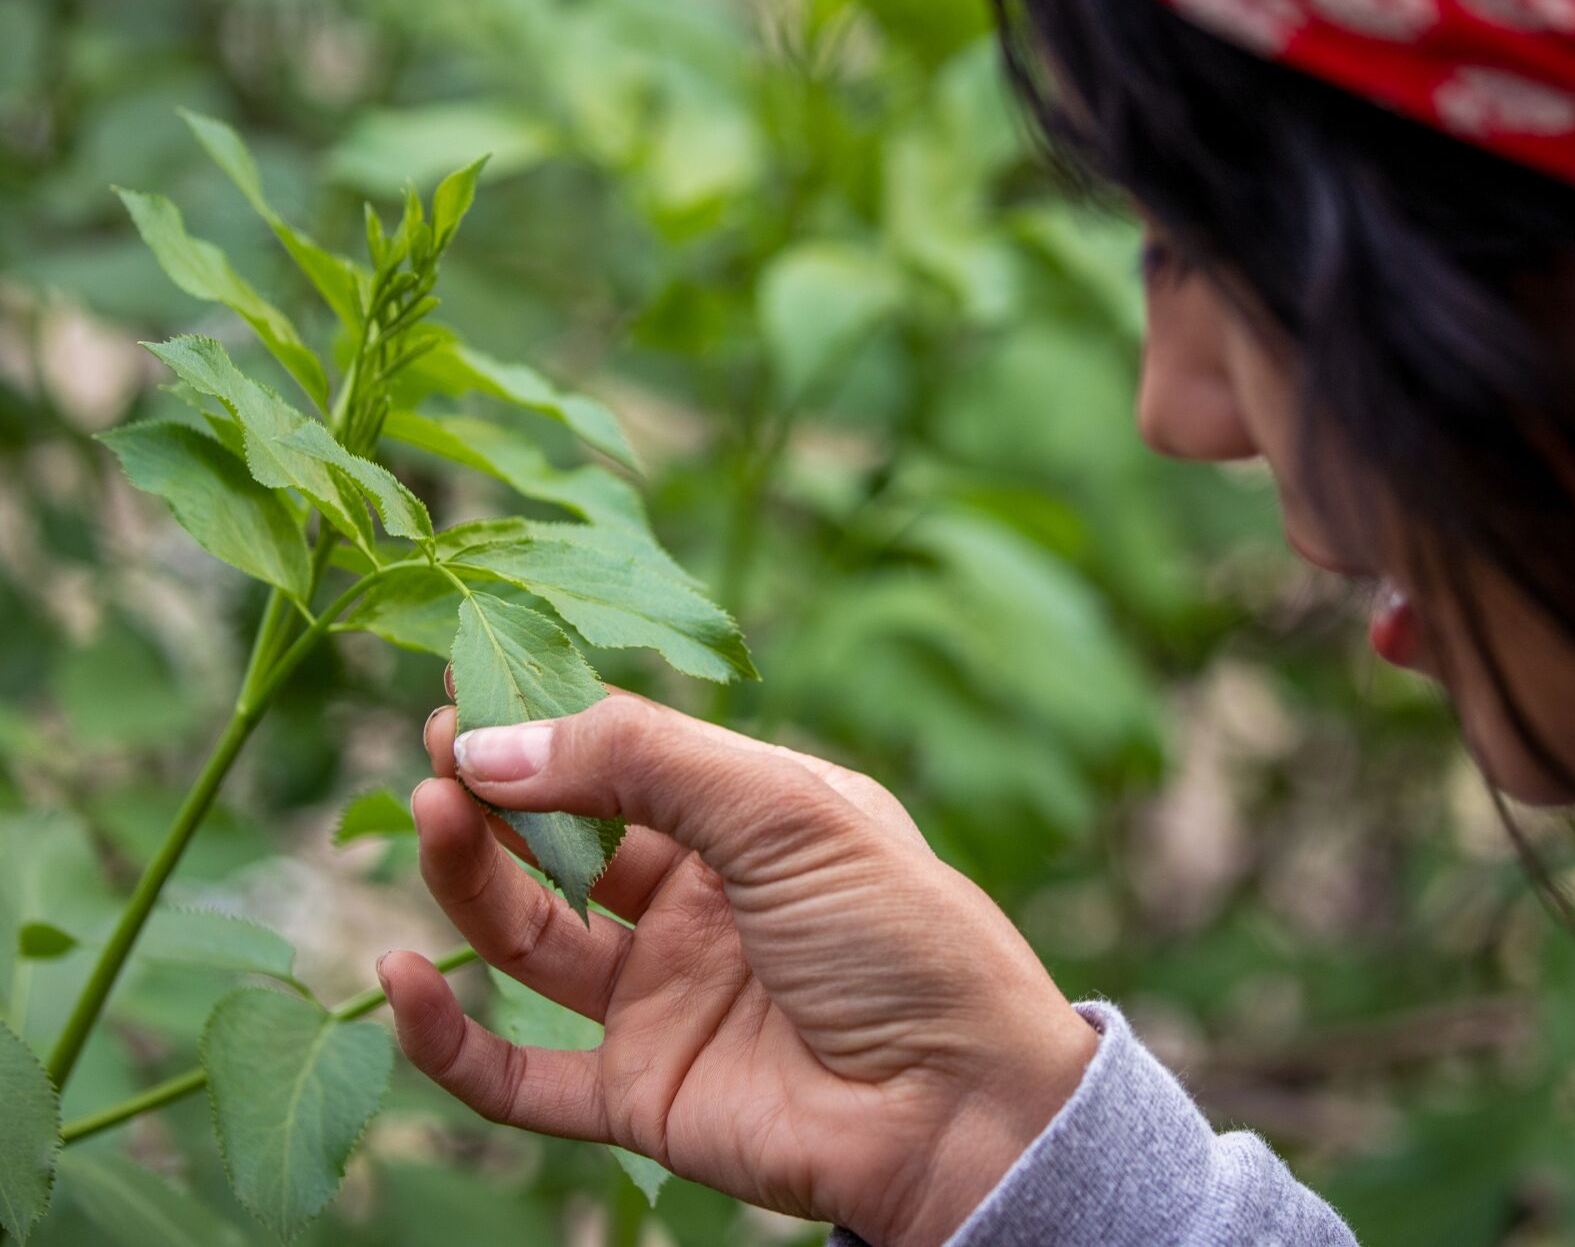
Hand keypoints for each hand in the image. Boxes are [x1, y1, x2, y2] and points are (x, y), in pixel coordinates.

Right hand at [377, 690, 1099, 1245]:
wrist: (959, 1105)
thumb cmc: (903, 937)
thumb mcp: (787, 810)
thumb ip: (643, 763)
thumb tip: (493, 744)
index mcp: (748, 823)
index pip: (623, 758)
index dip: (546, 724)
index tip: (466, 681)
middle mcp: (697, 906)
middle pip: (563, 843)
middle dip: (496, 793)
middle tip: (435, 751)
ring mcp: (663, 1001)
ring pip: (528, 937)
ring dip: (467, 880)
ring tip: (429, 814)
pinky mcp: (638, 1095)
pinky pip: (515, 1075)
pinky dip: (446, 1038)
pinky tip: (401, 978)